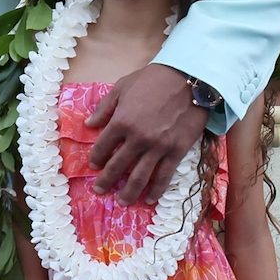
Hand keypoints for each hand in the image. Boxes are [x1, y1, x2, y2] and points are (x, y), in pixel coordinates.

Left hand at [85, 63, 207, 202]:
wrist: (190, 78)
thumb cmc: (153, 79)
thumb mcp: (122, 87)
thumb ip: (104, 108)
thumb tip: (88, 124)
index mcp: (121, 122)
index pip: (102, 147)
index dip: (96, 159)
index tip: (94, 165)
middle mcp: (137, 139)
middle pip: (117, 166)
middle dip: (106, 181)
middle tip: (99, 191)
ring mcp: (158, 148)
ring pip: (139, 177)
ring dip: (128, 192)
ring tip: (122, 201)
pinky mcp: (176, 151)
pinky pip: (164, 176)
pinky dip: (156, 190)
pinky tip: (150, 199)